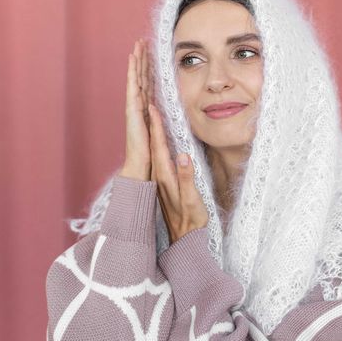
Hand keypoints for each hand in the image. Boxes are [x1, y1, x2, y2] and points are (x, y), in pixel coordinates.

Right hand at [118, 39, 154, 180]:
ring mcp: (133, 106)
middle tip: (142, 41)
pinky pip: (133, 85)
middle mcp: (139, 105)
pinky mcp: (132, 109)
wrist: (141, 165)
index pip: (149, 84)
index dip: (150, 69)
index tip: (152, 54)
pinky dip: (132, 71)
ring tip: (137, 44)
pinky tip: (133, 59)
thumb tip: (173, 113)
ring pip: (136, 77)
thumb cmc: (152, 154)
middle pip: (141, 77)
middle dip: (142, 59)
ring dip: (136, 60)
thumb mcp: (163, 132)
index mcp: (147, 110)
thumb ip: (165, 121)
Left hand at [148, 103, 208, 243]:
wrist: (185, 239)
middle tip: (148, 102)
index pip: (160, 146)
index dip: (157, 127)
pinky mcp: (166, 183)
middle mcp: (161, 176)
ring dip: (154, 132)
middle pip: (154, 144)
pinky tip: (161, 140)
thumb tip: (183, 156)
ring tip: (152, 114)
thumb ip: (187, 177)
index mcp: (166, 176)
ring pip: (156, 150)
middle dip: (151, 123)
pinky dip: (159, 144)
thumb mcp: (192, 199)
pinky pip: (160, 157)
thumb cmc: (192, 219)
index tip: (153, 107)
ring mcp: (162, 180)